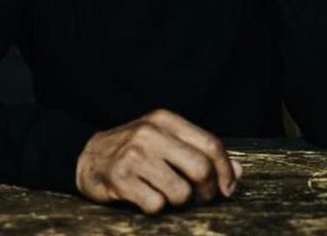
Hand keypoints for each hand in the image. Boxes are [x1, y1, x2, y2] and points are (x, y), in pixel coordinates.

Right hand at [75, 108, 242, 214]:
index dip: (226, 170)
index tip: (227, 188)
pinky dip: (156, 207)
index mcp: (165, 119)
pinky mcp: (120, 177)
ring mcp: (134, 154)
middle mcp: (150, 132)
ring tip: (167, 195)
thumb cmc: (134, 150)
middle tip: (199, 198)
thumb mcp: (166, 140)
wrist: (87, 156)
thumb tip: (238, 172)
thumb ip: (200, 151)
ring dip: (179, 203)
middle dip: (207, 192)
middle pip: (200, 169)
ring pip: (181, 192)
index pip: (211, 144)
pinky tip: (146, 197)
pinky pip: (156, 205)